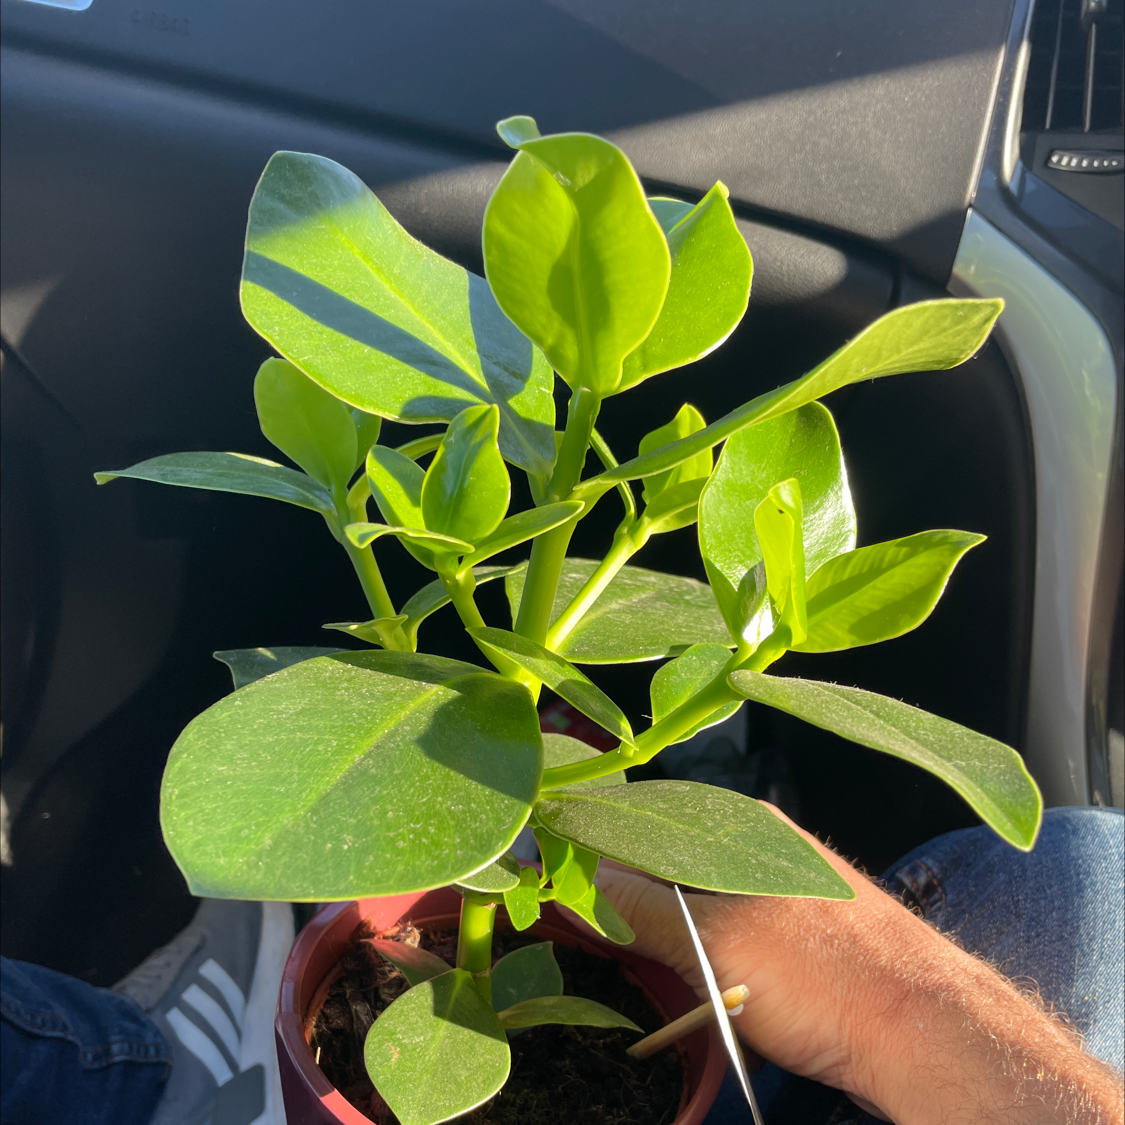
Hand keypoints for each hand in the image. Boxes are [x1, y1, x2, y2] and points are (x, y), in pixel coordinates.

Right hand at [597, 805, 1123, 1124]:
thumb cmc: (823, 974)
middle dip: (625, 890)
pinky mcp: (803, 926)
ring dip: (662, 921)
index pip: (642, 820)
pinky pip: (729, 922)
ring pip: (699, 892)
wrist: (925, 1028)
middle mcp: (763, 841)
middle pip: (669, 856)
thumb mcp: (712, 940)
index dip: (594, 851)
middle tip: (583, 927)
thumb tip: (574, 880)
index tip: (554, 881)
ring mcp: (786, 883)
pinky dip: (698, 942)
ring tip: (628, 953)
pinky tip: (688, 970)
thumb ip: (638, 906)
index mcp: (741, 823)